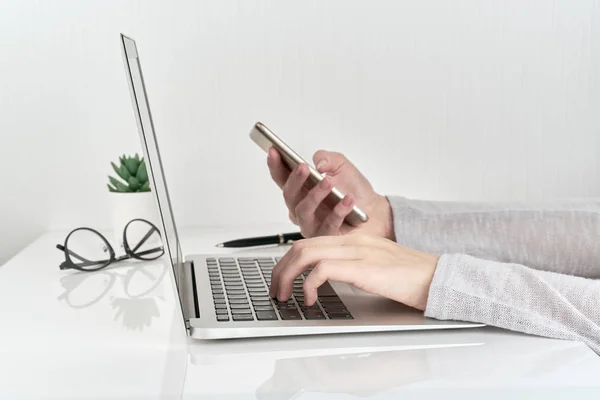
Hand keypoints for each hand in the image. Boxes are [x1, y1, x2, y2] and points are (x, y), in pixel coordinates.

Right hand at [267, 147, 394, 239]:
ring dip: (315, 195)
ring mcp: (312, 224)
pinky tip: (347, 200)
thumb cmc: (353, 189)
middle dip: (294, 180)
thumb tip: (319, 164)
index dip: (275, 165)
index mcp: (301, 189)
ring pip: (304, 212)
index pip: (282, 178)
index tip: (273, 151)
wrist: (375, 209)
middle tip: (303, 168)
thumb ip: (328, 159)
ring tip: (328, 182)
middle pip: (289, 196)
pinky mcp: (326, 237)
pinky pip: (328, 225)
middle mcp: (302, 208)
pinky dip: (338, 211)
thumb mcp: (341, 165)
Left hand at [269, 232, 438, 310]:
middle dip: (280, 268)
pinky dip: (309, 285)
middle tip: (275, 289)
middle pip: (301, 246)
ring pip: (306, 254)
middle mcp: (353, 240)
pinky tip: (311, 300)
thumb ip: (351, 265)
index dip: (289, 261)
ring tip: (286, 295)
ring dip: (288, 275)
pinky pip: (322, 269)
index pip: (310, 241)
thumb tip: (325, 278)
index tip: (282, 278)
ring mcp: (357, 251)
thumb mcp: (374, 265)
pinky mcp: (363, 267)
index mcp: (354, 239)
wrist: (438, 277)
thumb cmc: (411, 276)